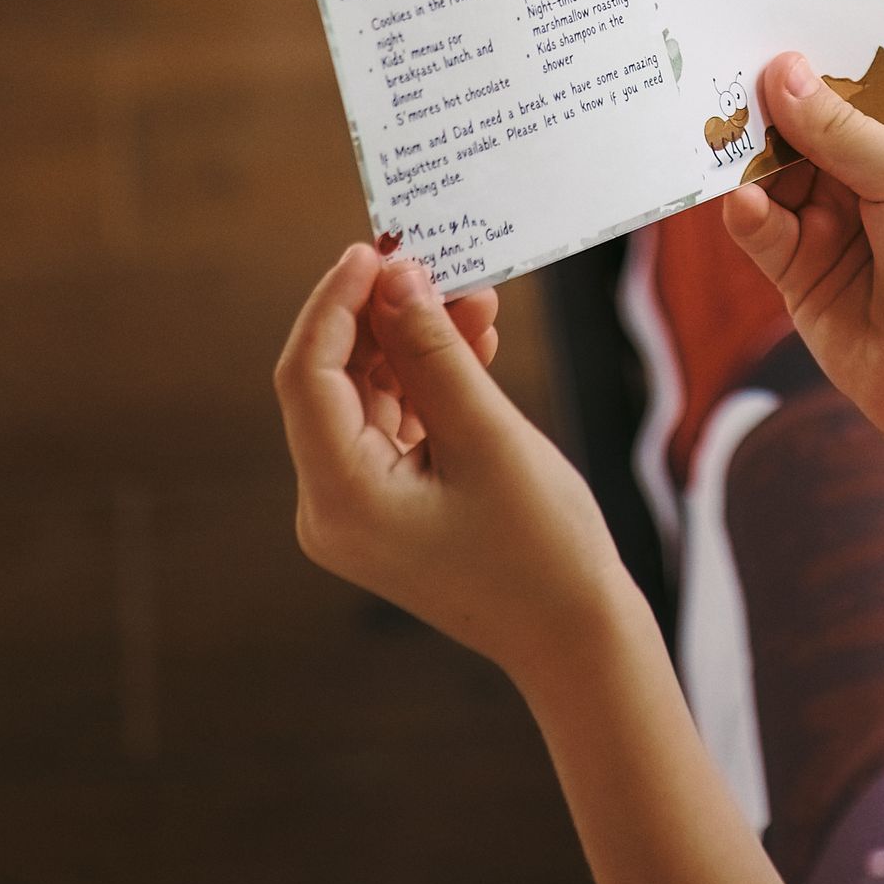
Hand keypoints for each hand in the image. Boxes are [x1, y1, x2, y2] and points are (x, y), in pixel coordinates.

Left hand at [275, 245, 626, 685]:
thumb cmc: (540, 547)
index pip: (308, 375)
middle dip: (384, 316)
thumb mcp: (487, 434)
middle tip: (437, 265)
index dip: (336, 302)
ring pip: (368, 396)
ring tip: (477, 301)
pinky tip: (473, 343)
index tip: (377, 249)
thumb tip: (397, 278)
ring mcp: (357, 509)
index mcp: (339, 498)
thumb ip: (433, 351)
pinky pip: (394, 423)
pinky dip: (428, 381)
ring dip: (415, 343)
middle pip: (333, 381)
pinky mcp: (388, 506)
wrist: (575, 635)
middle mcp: (330, 506)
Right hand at [721, 52, 883, 470]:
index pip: (864, 70)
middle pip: (808, 116)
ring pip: (775, 168)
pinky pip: (761, 226)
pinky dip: (747, 210)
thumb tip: (782, 69)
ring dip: (748, 152)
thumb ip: (843, 127)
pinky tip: (742, 200)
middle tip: (717, 66)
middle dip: (768, 96)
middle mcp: (874, 170)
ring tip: (715, 131)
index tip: (767, 10)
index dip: (821, 44)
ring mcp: (835, 219)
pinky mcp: (801, 269)